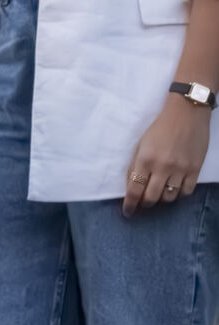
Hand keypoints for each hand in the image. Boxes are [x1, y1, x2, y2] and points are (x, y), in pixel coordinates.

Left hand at [123, 95, 210, 216]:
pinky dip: (179, 194)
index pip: (134, 191)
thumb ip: (134, 168)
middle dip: (145, 203)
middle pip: (151, 199)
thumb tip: (130, 190)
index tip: (128, 212)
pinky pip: (187, 192)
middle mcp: (163, 166)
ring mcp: (181, 168)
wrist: (187, 112)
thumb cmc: (160, 129)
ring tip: (160, 192)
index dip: (129, 205)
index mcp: (145, 160)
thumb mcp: (140, 146)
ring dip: (162, 199)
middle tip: (144, 201)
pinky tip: (175, 188)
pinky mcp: (196, 167)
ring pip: (169, 198)